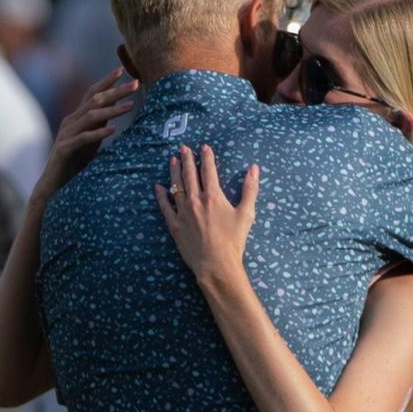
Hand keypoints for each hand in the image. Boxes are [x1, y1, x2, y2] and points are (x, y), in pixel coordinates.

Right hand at [33, 67, 137, 203]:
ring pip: (91, 116)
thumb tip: (119, 107)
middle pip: (95, 101)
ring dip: (113, 110)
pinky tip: (113, 130)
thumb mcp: (92, 137)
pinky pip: (83, 138)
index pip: (93, 93)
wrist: (56, 183)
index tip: (123, 69)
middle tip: (135, 83)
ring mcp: (66, 134)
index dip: (107, 81)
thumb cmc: (77, 160)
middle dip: (116, 91)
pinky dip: (98, 133)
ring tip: (131, 105)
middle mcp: (71, 121)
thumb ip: (101, 122)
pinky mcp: (65, 149)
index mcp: (78, 117)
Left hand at [155, 144, 258, 283]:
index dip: (206, 157)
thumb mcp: (247, 213)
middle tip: (184, 148)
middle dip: (187, 159)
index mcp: (213, 196)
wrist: (215, 264)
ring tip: (173, 160)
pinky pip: (165, 206)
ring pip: (176, 186)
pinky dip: (161, 196)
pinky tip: (158, 187)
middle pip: (189, 175)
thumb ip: (250, 189)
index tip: (204, 147)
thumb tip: (254, 168)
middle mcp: (195, 200)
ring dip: (174, 172)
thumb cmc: (234, 240)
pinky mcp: (174, 225)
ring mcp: (182, 212)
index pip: (208, 170)